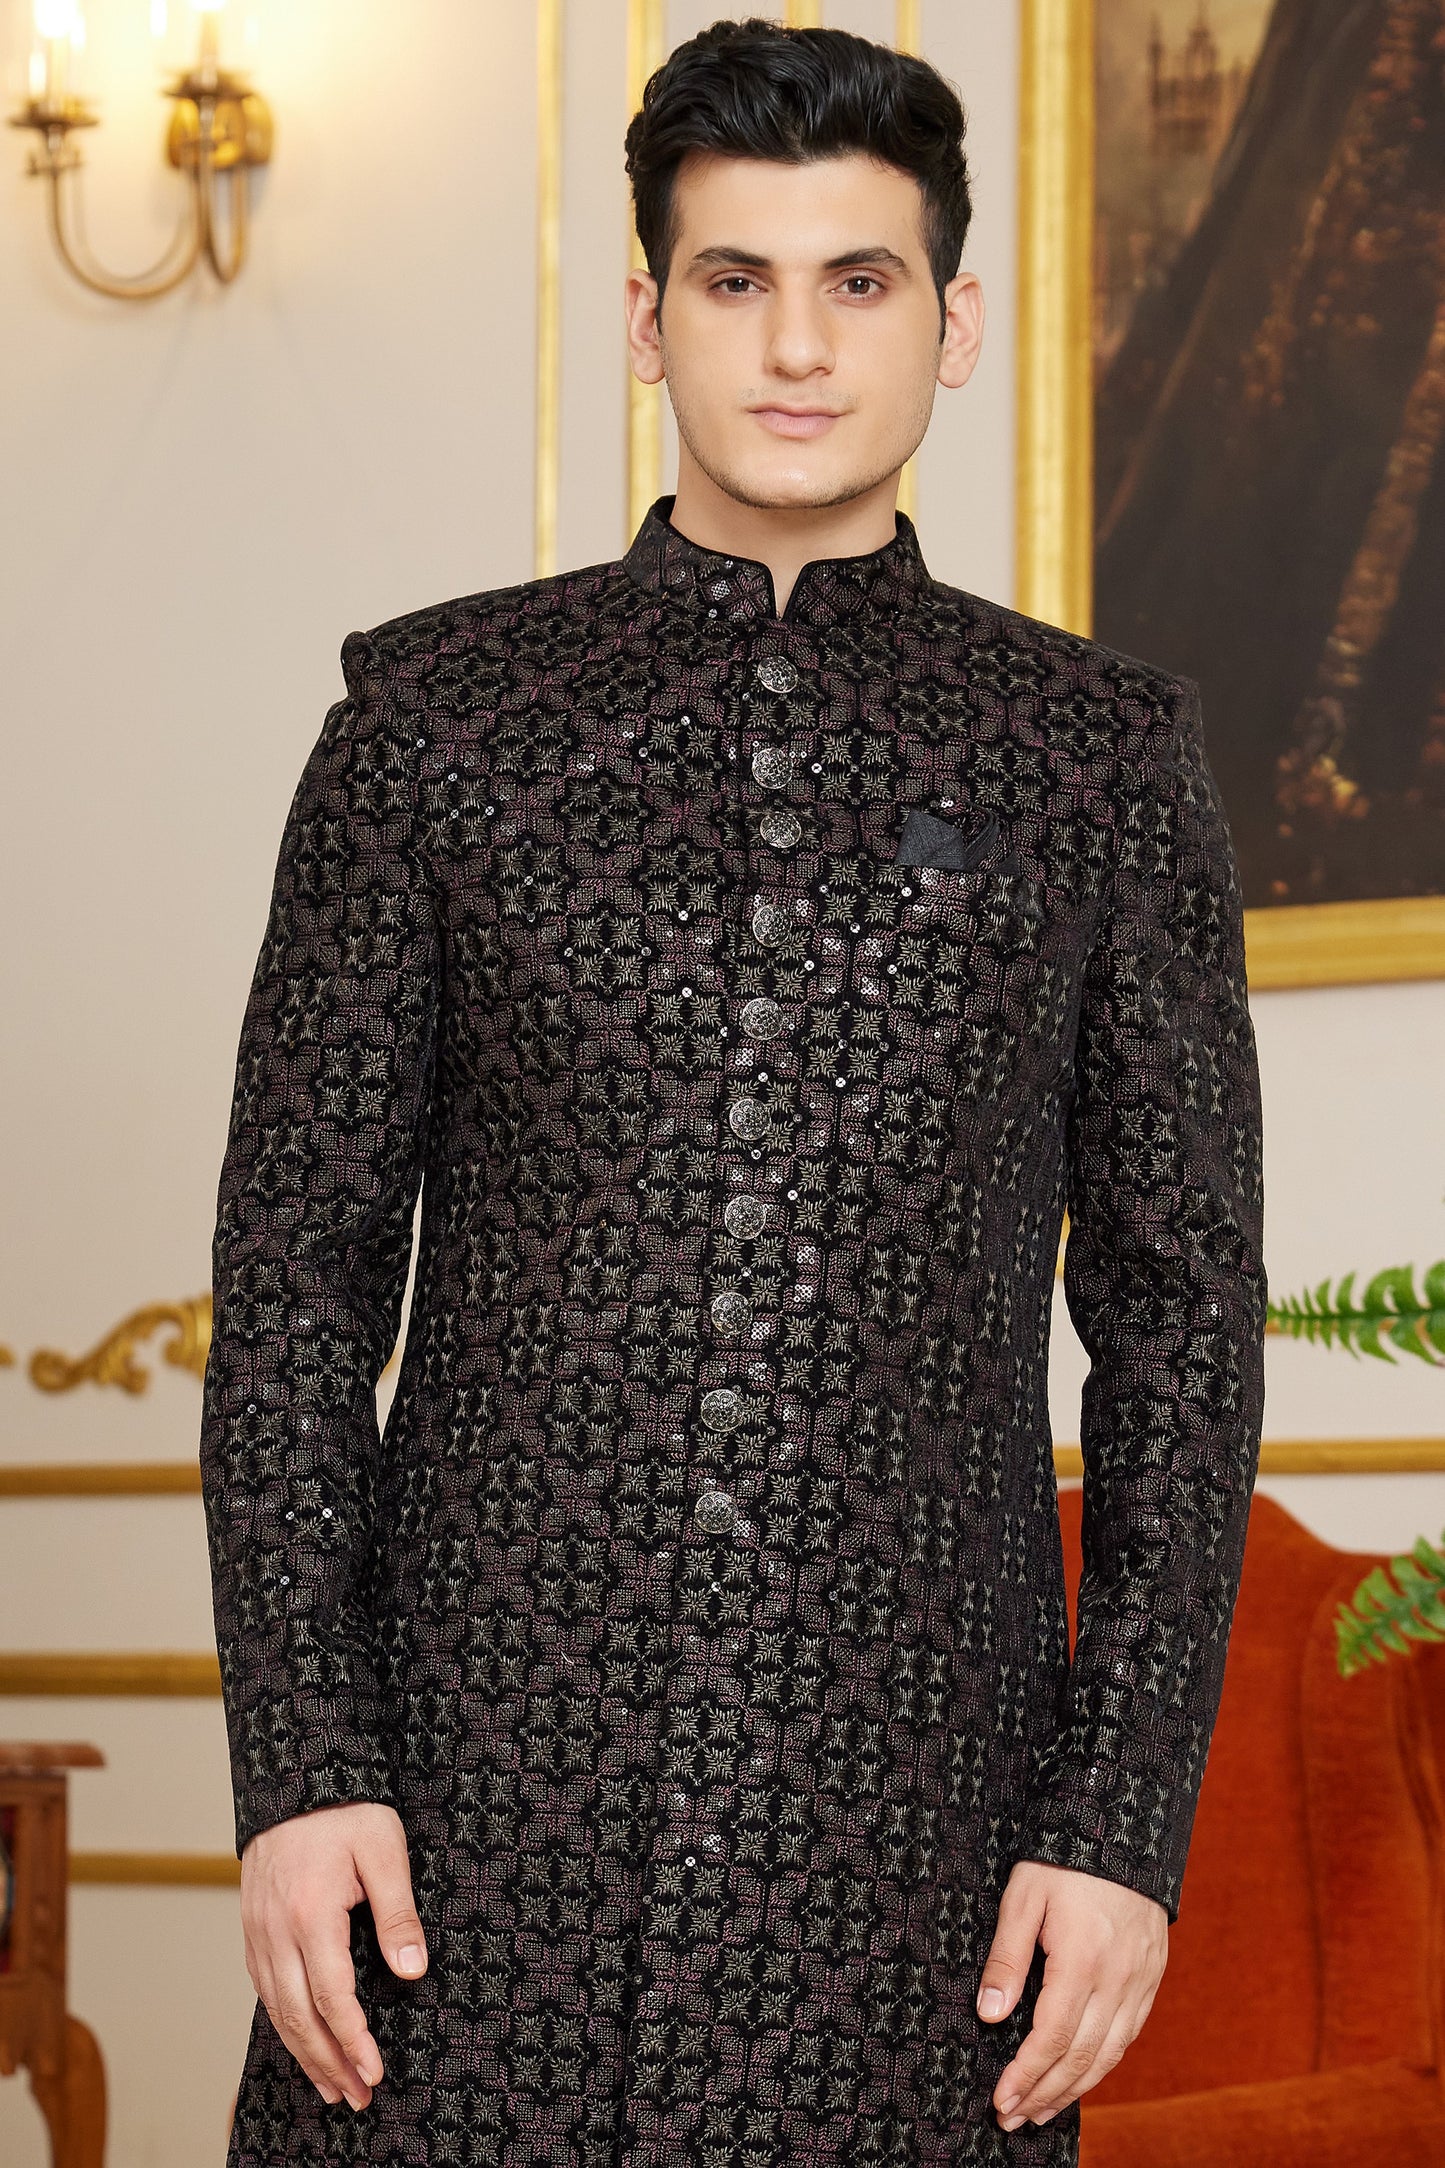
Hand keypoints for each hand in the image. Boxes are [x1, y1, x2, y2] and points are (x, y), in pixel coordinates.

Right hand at [240, 1800, 427, 2111]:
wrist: (296, 1775)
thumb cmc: (346, 1810)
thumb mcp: (383, 1850)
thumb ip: (397, 1912)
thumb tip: (411, 1969)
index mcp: (311, 1915)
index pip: (332, 1998)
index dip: (353, 2041)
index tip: (373, 2072)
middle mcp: (276, 1932)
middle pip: (298, 2017)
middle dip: (328, 2063)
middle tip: (356, 2097)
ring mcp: (257, 1932)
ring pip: (276, 2009)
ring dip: (303, 2052)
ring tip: (329, 2086)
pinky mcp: (251, 1927)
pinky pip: (263, 1989)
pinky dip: (282, 2023)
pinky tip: (300, 2039)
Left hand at [975, 1860, 1166, 2130]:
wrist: (1124, 1823)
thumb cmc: (1064, 1857)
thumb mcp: (1024, 1896)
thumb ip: (1007, 1957)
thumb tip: (991, 2015)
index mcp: (1083, 1960)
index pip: (1052, 2038)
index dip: (1026, 2075)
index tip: (1001, 2100)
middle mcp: (1119, 1979)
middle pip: (1082, 2056)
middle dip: (1045, 2093)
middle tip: (1013, 2119)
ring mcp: (1142, 1980)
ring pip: (1109, 2054)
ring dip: (1074, 2089)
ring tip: (1041, 2110)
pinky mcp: (1152, 1975)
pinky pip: (1129, 2034)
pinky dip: (1103, 2063)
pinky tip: (1081, 2075)